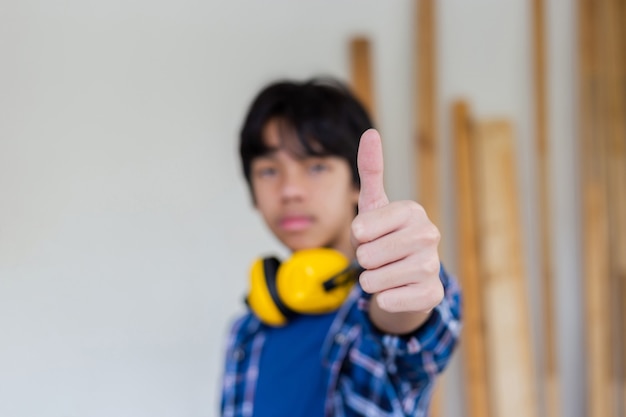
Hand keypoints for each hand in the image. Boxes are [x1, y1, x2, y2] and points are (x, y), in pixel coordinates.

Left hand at [351, 129, 442, 332]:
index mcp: (412, 211)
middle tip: (378, 258)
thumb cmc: (384, 239)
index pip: (361, 228)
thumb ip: (370, 170)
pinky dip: (383, 300)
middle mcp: (429, 234)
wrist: (404, 282)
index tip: (370, 236)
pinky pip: (387, 301)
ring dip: (371, 282)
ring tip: (387, 274)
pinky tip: (397, 292)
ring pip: (373, 280)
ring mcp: (433, 266)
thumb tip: (370, 132)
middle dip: (363, 261)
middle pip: (366, 256)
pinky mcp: (432, 295)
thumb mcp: (373, 206)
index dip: (357, 237)